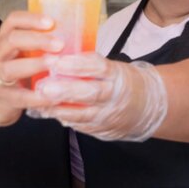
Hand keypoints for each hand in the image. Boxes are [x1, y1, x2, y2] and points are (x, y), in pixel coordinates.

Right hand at [0, 11, 62, 126]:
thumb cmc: (12, 76)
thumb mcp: (19, 55)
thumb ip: (37, 45)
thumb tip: (71, 34)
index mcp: (3, 41)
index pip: (13, 21)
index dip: (31, 19)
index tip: (51, 22)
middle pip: (11, 40)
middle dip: (37, 40)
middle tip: (60, 44)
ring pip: (11, 68)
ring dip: (35, 64)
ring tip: (55, 64)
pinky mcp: (2, 99)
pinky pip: (19, 97)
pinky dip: (37, 97)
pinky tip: (54, 96)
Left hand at [31, 53, 167, 141]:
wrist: (147, 106)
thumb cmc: (123, 82)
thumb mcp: (113, 68)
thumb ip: (89, 66)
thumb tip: (58, 57)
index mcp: (117, 75)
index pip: (98, 67)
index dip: (76, 65)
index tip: (56, 61)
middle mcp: (114, 96)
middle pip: (90, 93)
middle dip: (66, 90)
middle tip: (44, 87)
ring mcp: (109, 115)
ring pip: (84, 114)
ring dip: (60, 109)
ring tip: (40, 103)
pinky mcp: (104, 130)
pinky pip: (82, 126)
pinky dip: (66, 119)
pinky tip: (50, 113)